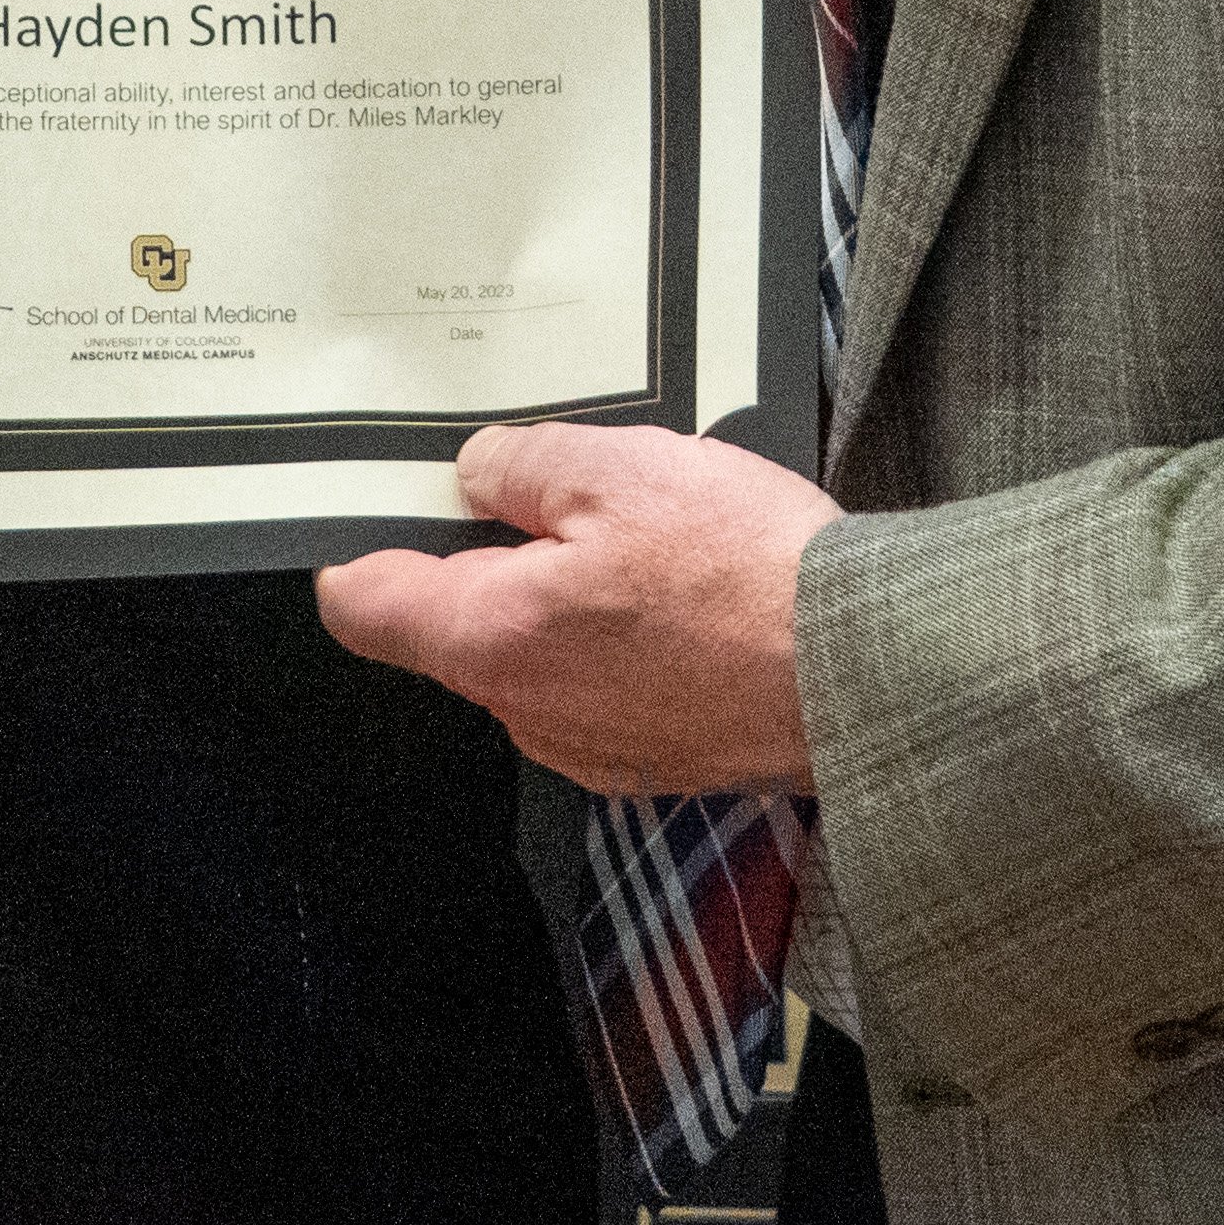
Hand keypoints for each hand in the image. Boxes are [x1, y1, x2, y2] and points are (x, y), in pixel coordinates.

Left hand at [314, 421, 834, 794]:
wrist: (862, 676)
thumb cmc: (745, 573)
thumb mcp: (621, 468)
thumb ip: (522, 465)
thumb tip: (476, 474)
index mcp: (493, 637)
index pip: (367, 607)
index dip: (361, 548)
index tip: (381, 505)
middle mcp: (525, 711)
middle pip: (461, 623)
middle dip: (499, 556)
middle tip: (574, 493)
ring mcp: (588, 745)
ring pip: (537, 653)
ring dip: (570, 598)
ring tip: (655, 545)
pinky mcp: (649, 759)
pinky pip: (601, 685)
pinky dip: (624, 640)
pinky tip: (689, 599)